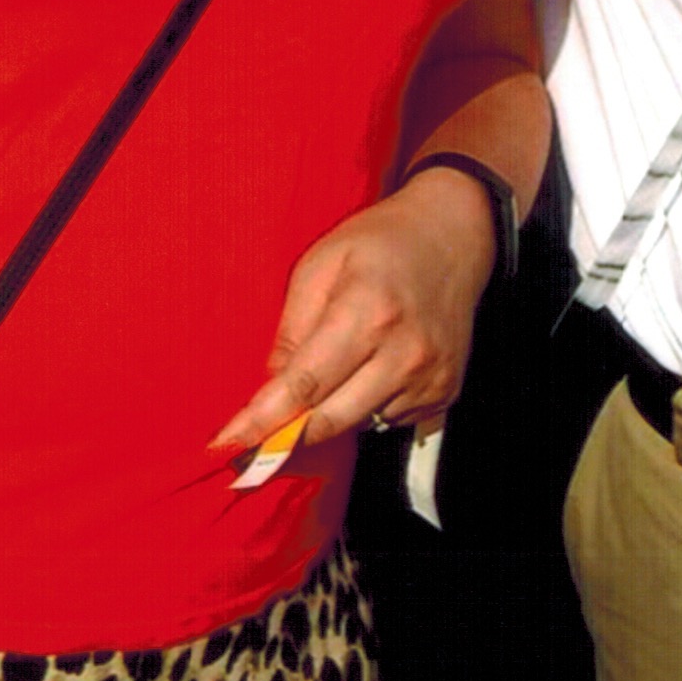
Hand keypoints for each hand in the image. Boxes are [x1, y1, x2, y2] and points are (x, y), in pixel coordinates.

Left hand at [209, 173, 497, 461]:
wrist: (452, 236)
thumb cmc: (379, 242)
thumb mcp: (321, 263)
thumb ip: (292, 326)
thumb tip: (270, 386)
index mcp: (366, 312)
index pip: (305, 384)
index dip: (263, 419)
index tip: (228, 444)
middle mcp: (403, 353)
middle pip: (330, 420)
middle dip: (287, 433)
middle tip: (256, 435)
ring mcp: (429, 377)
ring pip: (359, 425)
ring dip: (332, 412)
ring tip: (340, 362)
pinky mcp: (445, 392)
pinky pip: (388, 420)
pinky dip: (367, 405)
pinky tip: (372, 366)